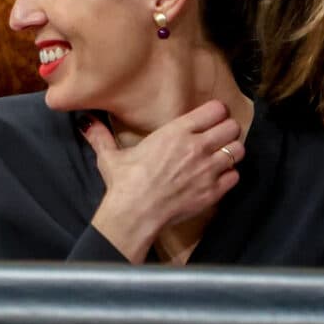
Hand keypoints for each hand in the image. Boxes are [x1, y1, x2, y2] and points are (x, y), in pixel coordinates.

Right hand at [81, 100, 244, 262]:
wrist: (136, 213)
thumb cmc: (125, 183)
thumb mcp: (110, 156)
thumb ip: (101, 137)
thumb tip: (85, 122)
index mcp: (176, 132)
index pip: (214, 109)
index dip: (215, 112)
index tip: (210, 117)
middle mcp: (197, 146)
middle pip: (232, 127)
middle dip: (227, 130)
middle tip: (218, 136)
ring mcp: (209, 169)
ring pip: (238, 150)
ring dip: (231, 152)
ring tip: (220, 156)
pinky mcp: (214, 191)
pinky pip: (235, 176)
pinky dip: (228, 176)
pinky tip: (216, 178)